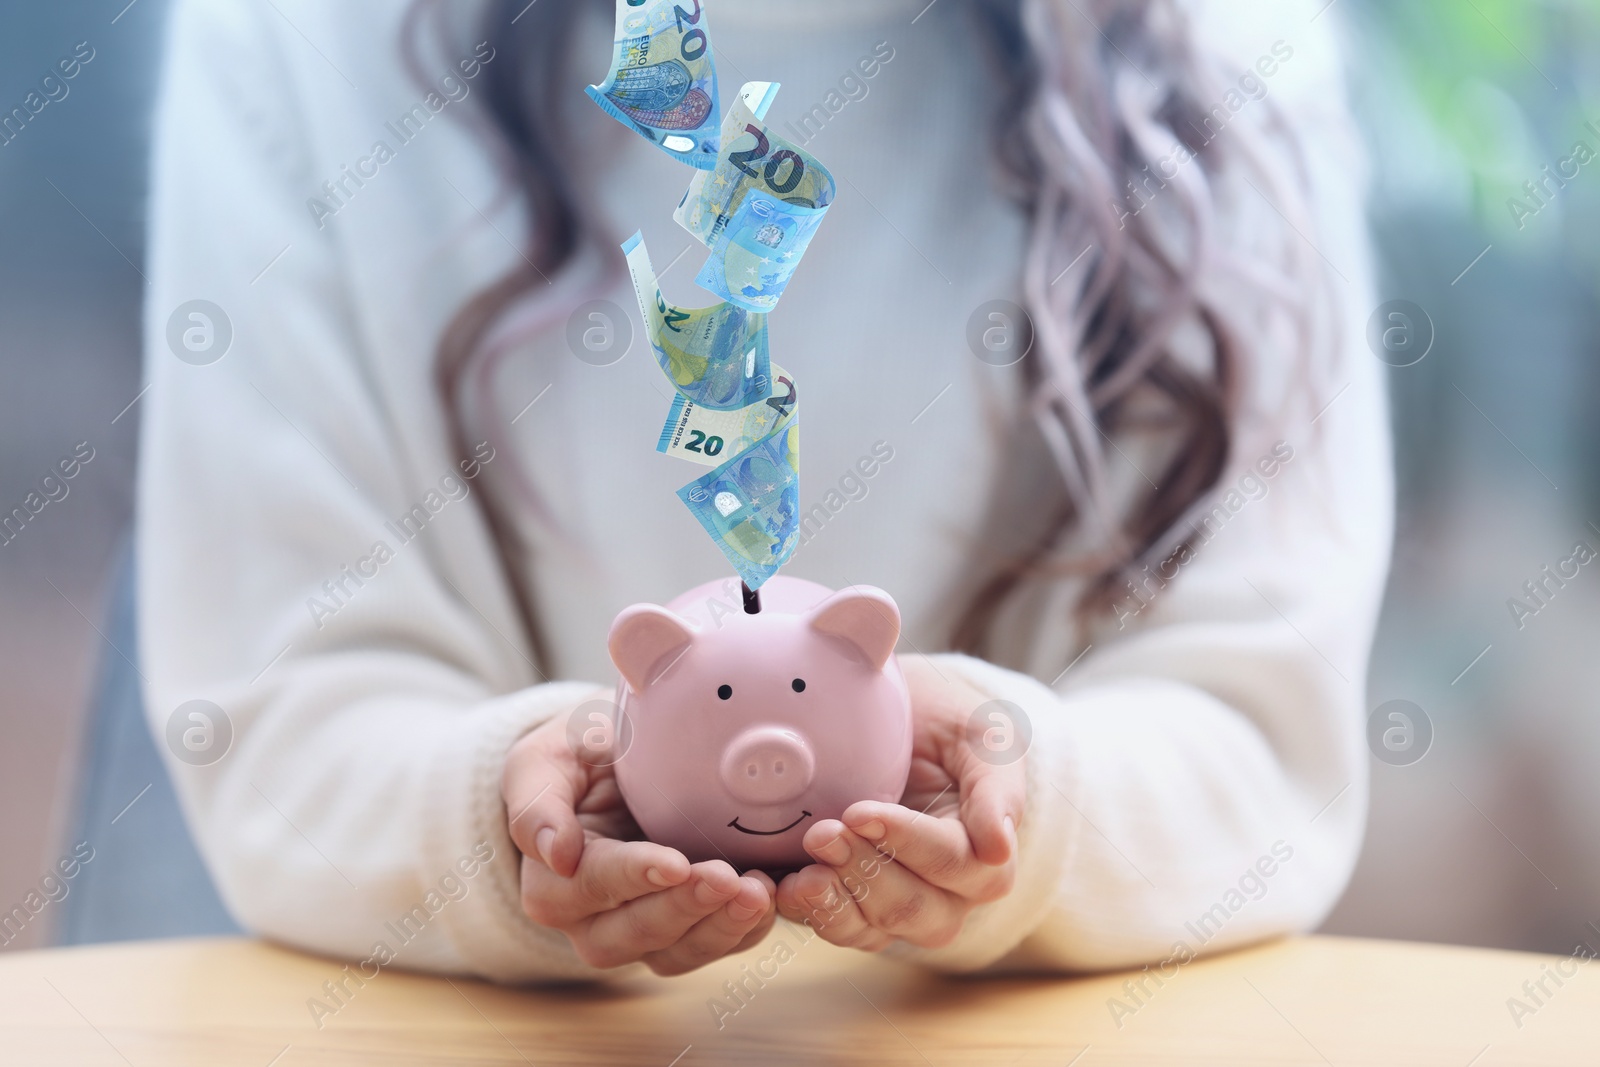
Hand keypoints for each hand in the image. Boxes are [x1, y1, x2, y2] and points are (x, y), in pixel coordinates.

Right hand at [503, 690, 775, 974]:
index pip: (589, 885)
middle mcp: (591, 922)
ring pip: (675, 953)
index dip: (633, 877)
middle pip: (633, 932)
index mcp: (552, 880)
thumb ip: (537, 799)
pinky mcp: (685, 933)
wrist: (620, 764)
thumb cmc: (579, 756)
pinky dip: (746, 930)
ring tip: (760, 891)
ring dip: (720, 927)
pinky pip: (714, 949)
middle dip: (684, 908)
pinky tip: (773, 895)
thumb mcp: (546, 758)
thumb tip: (553, 852)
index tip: (674, 863)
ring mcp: (640, 934)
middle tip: (727, 877)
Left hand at [775, 656, 1023, 949]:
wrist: (902, 722)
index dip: (908, 843)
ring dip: (835, 901)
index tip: (859, 812)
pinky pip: (840, 929)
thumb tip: (1000, 846)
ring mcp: (903, 908)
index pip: (957, 864)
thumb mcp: (980, 737)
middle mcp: (950, 894)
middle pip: (916, 909)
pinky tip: (786, 886)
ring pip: (876, 929)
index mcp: (987, 853)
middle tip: (822, 833)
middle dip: (865, 872)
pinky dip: (811, 913)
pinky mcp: (859, 910)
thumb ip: (995, 787)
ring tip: (802, 869)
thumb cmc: (946, 726)